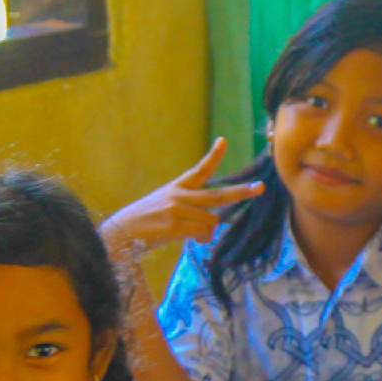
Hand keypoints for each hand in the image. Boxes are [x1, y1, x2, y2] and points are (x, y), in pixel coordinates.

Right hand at [101, 138, 263, 259]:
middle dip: (241, 192)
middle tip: (260, 187)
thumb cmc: (146, 222)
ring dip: (207, 231)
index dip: (213, 156)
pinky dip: (201, 238)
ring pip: (211, 220)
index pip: (199, 169)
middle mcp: (179, 195)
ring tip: (193, 234)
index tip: (223, 141)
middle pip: (217, 195)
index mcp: (177, 187)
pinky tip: (191, 239)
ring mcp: (177, 209)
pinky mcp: (174, 224)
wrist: (121, 232)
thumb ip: (192, 215)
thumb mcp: (168, 209)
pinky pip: (201, 232)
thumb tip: (209, 231)